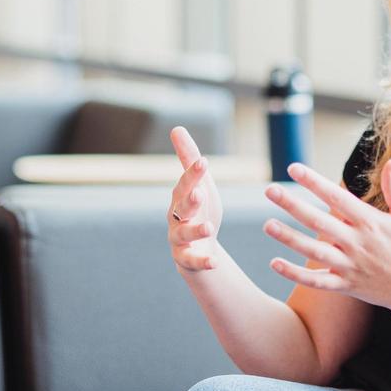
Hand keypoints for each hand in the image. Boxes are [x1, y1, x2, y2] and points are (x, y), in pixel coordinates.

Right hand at [168, 126, 224, 272]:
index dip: (193, 173)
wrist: (198, 247)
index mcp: (181, 197)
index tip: (204, 162)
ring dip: (196, 230)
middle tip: (200, 193)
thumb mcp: (200, 184)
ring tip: (209, 228)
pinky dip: (202, 261)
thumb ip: (188, 159)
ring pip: (184, 234)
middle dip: (190, 201)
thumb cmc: (199, 210)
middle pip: (181, 207)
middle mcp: (176, 217)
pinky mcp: (186, 259)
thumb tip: (176, 128)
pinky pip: (192, 261)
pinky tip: (214, 262)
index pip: (186, 183)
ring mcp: (179, 238)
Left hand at [262, 158, 390, 312]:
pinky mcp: (345, 286)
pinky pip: (316, 281)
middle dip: (292, 205)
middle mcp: (357, 243)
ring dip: (288, 238)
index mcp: (371, 223)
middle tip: (269, 190)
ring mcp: (349, 266)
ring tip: (267, 224)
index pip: (337, 197)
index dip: (314, 182)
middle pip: (318, 222)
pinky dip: (295, 274)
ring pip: (313, 252)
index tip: (294, 168)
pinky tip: (274, 263)